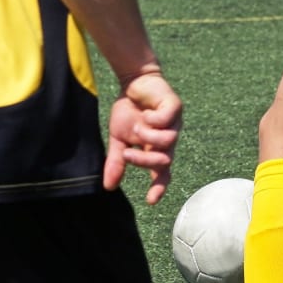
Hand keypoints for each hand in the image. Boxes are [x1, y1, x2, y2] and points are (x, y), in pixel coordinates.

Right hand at [103, 71, 182, 202]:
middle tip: (128, 154)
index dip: (158, 187)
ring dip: (148, 137)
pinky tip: (146, 113)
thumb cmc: (129, 110)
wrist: (132, 82)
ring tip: (138, 126)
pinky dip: (153, 120)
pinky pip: (166, 121)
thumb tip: (108, 187)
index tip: (150, 201)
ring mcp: (174, 125)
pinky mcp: (175, 108)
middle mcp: (168, 141)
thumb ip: (116, 162)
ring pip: (168, 142)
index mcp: (156, 150)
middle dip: (144, 160)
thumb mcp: (118, 138)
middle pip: (164, 162)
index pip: (162, 174)